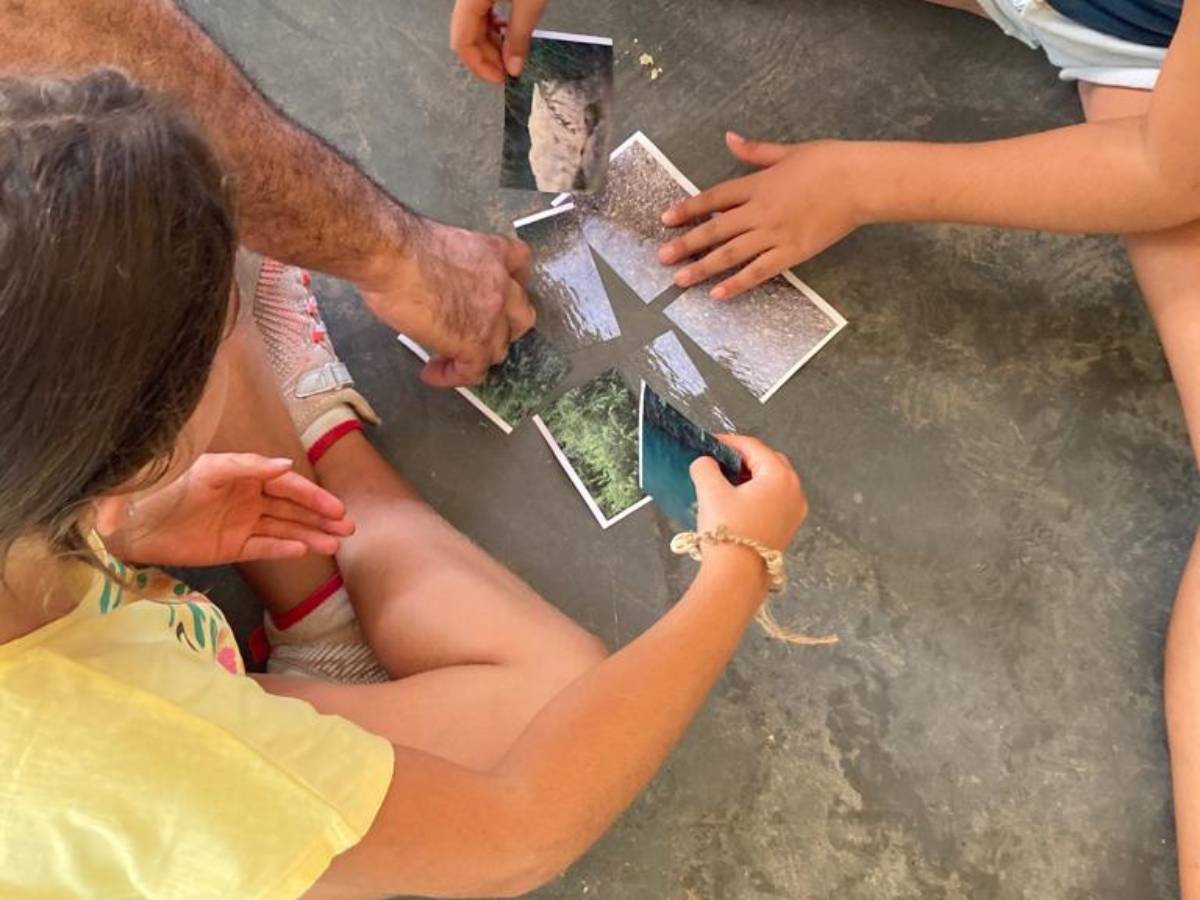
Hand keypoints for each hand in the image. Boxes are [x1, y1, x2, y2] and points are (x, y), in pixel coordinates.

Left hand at [105, 454, 353, 566]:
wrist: (135, 520)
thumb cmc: (171, 486)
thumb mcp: (210, 468)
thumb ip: (248, 466)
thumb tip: (286, 465)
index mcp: (247, 476)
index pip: (288, 486)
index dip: (313, 497)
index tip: (336, 508)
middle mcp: (250, 500)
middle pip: (293, 510)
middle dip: (321, 519)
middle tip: (348, 529)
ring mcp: (242, 525)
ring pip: (284, 530)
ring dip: (310, 536)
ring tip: (335, 545)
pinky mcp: (232, 548)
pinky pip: (264, 548)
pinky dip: (283, 549)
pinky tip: (303, 551)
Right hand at [359, 221, 534, 386]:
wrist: (391, 256)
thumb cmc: (401, 245)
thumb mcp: (442, 246)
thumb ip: (454, 265)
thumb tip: (438, 280)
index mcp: (494, 253)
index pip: (521, 267)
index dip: (511, 286)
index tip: (499, 296)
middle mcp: (501, 284)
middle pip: (520, 316)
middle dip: (502, 328)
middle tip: (477, 332)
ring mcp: (492, 316)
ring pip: (499, 348)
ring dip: (476, 356)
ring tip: (449, 358)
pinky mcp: (475, 343)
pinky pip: (474, 371)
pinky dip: (454, 376)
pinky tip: (433, 373)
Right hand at [451, 0, 548, 81]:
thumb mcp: (530, 3)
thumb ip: (519, 36)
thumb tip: (513, 67)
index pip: (462, 42)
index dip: (480, 66)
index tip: (500, 79)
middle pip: (466, 34)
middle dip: (487, 57)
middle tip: (510, 70)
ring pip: (473, 24)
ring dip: (492, 43)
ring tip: (512, 53)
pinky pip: (482, 11)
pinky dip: (494, 27)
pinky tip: (509, 31)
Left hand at [658, 132, 859, 299]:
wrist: (860, 182)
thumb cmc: (829, 162)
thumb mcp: (788, 151)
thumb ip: (755, 151)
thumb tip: (729, 138)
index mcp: (758, 184)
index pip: (714, 198)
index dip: (688, 209)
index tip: (666, 218)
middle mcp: (760, 212)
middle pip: (715, 229)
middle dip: (686, 243)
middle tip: (662, 257)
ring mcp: (775, 235)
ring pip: (731, 254)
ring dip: (703, 267)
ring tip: (680, 280)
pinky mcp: (792, 253)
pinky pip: (759, 271)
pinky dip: (737, 283)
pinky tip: (719, 294)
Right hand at [690, 435, 807, 551]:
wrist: (737, 576)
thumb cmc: (728, 530)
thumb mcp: (710, 492)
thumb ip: (705, 467)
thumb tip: (705, 462)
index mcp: (780, 476)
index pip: (754, 447)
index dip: (730, 442)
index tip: (710, 443)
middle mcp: (795, 490)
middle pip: (768, 462)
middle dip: (744, 458)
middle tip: (719, 460)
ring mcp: (795, 510)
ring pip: (773, 481)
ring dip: (751, 476)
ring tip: (725, 480)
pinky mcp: (788, 527)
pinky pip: (775, 499)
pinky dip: (758, 493)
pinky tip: (737, 500)